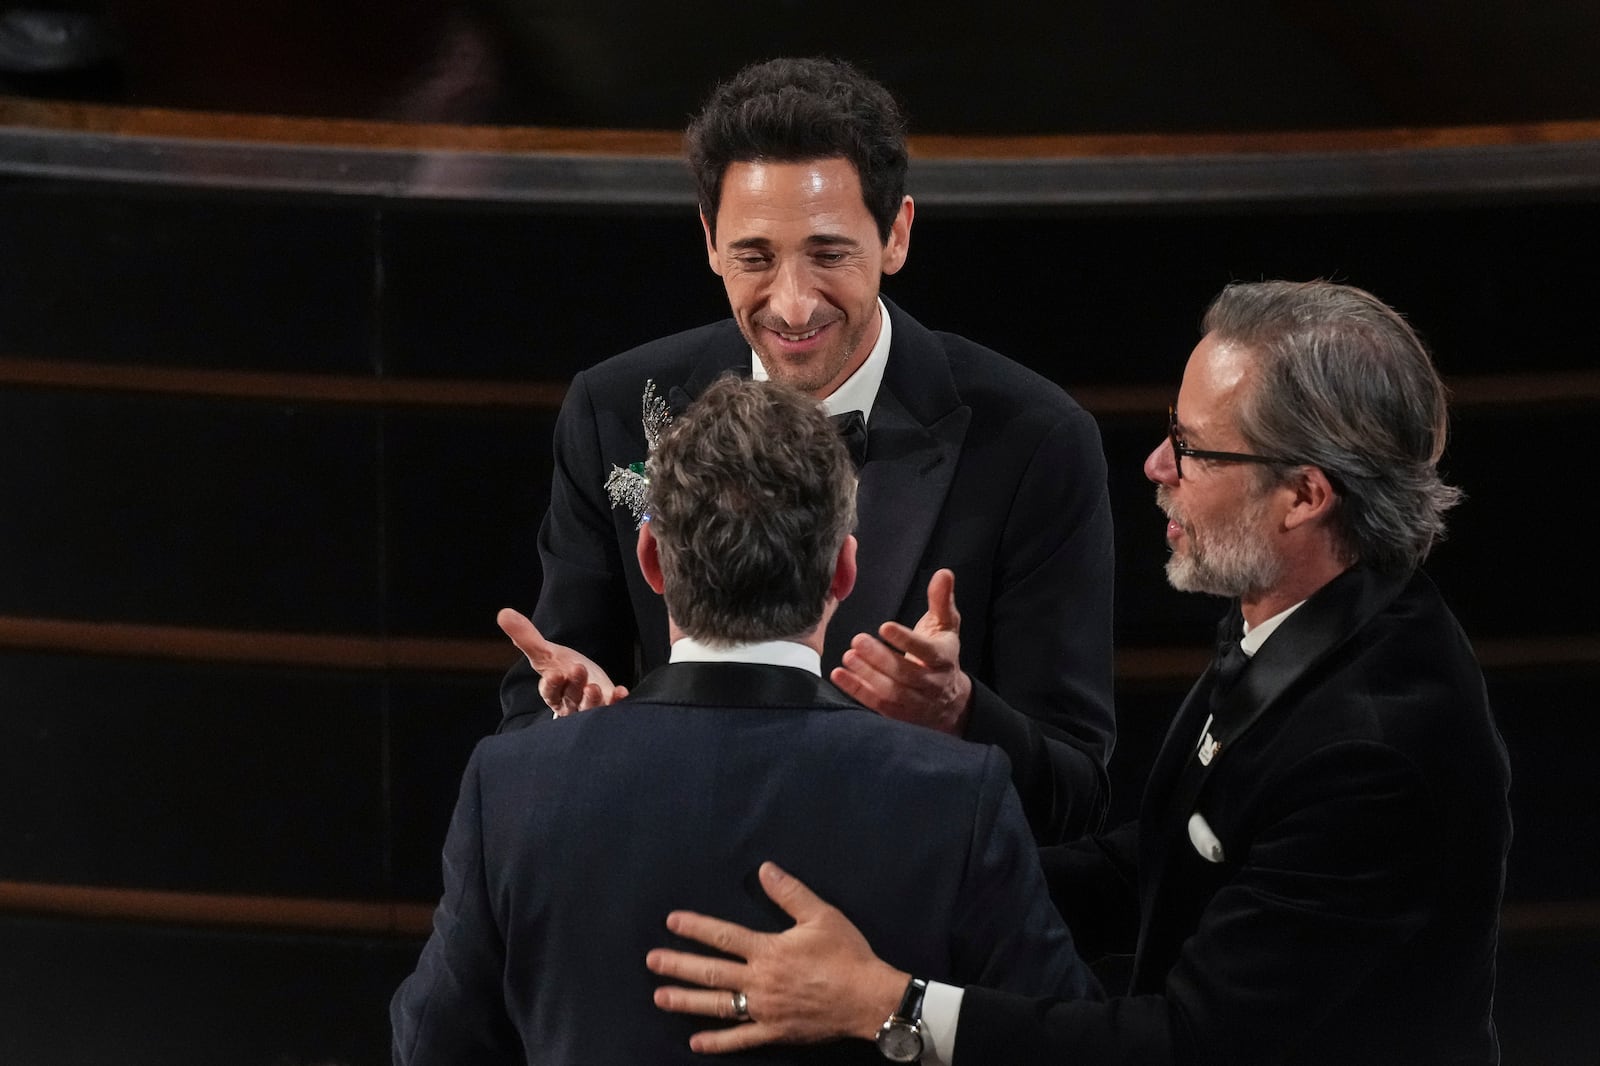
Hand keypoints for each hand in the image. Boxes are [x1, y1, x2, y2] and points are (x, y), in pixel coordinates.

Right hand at [496, 607, 627, 715]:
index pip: (549, 691)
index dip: (551, 684)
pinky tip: (620, 692)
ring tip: (595, 687)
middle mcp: (570, 704)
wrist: (584, 686)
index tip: (554, 673)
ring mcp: (589, 708)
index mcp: (553, 692)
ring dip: (592, 698)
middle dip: (574, 684)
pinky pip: (612, 708)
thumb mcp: (545, 653)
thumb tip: (503, 614)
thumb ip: (526, 637)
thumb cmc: (562, 670)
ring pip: (589, 707)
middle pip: (571, 696)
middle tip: (578, 669)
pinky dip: (616, 701)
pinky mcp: (608, 706)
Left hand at [647, 862, 907, 1053]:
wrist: (868, 998)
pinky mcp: (775, 1032)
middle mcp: (760, 981)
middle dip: (678, 965)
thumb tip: (765, 869)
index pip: (723, 937)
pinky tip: (696, 1043)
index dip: (696, 928)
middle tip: (651, 961)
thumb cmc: (846, 954)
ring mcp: (765, 1010)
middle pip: (711, 972)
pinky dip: (717, 1042)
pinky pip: (740, 1039)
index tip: (672, 922)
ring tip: (660, 997)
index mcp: (768, 950)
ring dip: (686, 1001)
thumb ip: (790, 893)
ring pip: (718, 1005)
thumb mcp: (821, 915)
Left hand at [830, 568, 972, 733]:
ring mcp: (916, 703)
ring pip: (891, 692)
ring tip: (847, 657)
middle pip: (905, 673)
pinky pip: (877, 705)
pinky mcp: (900, 714)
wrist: (950, 702)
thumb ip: (941, 601)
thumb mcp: (946, 627)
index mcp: (943, 659)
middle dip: (879, 658)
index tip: (884, 626)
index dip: (905, 640)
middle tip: (857, 640)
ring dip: (866, 675)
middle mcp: (932, 683)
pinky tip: (839, 675)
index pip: (926, 651)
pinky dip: (857, 691)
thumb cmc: (942, 654)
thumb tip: (943, 573)